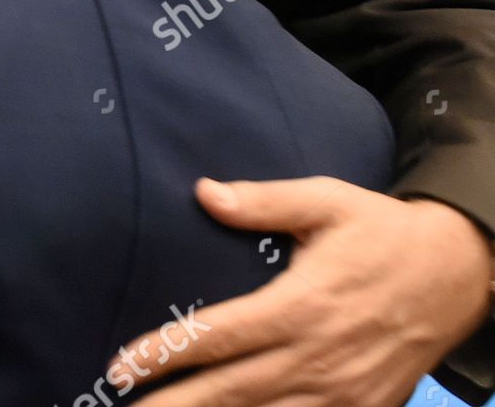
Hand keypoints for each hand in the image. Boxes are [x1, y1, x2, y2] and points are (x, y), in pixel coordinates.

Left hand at [105, 176, 490, 406]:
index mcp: (301, 305)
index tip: (123, 365)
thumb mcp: (325, 201)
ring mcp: (343, 394)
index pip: (220, 336)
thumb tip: (205, 192)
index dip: (168, 353)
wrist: (454, 273)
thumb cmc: (380, 231)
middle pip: (232, 392)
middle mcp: (317, 358)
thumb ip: (263, 201)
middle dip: (176, 405)